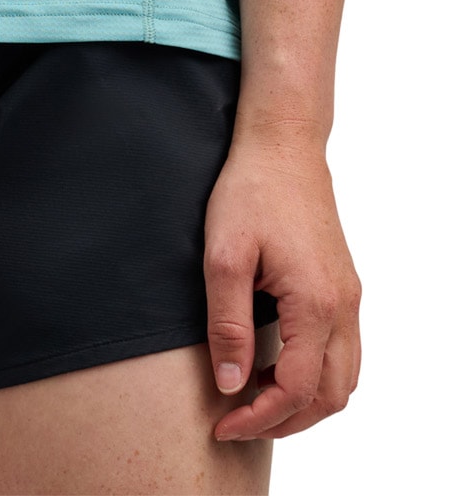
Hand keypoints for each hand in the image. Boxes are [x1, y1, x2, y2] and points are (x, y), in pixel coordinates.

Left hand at [202, 133, 360, 440]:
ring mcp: (349, 297)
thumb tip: (232, 384)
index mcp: (315, 304)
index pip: (296, 389)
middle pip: (330, 396)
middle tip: (237, 421)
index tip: (223, 424)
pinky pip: (343, 351)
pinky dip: (316, 375)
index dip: (259, 417)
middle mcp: (343, 307)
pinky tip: (276, 365)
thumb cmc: (250, 192)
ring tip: (254, 398)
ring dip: (304, 401)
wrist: (283, 147)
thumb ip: (228, 324)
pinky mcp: (343, 286)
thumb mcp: (223, 256)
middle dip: (285, 420)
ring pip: (343, 378)